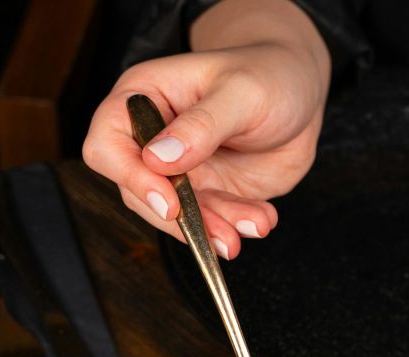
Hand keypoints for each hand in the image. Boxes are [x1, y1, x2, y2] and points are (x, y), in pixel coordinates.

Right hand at [82, 0, 329, 258]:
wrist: (301, 95)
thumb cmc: (267, 74)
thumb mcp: (240, 92)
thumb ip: (201, 124)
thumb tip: (159, 158)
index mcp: (144, 97)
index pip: (107, 144)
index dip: (132, 177)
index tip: (170, 201)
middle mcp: (152, 138)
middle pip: (139, 193)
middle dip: (183, 218)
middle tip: (223, 231)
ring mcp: (177, 171)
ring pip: (176, 217)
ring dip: (214, 229)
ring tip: (255, 224)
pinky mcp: (204, 194)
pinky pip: (209, 224)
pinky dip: (234, 228)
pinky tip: (261, 218)